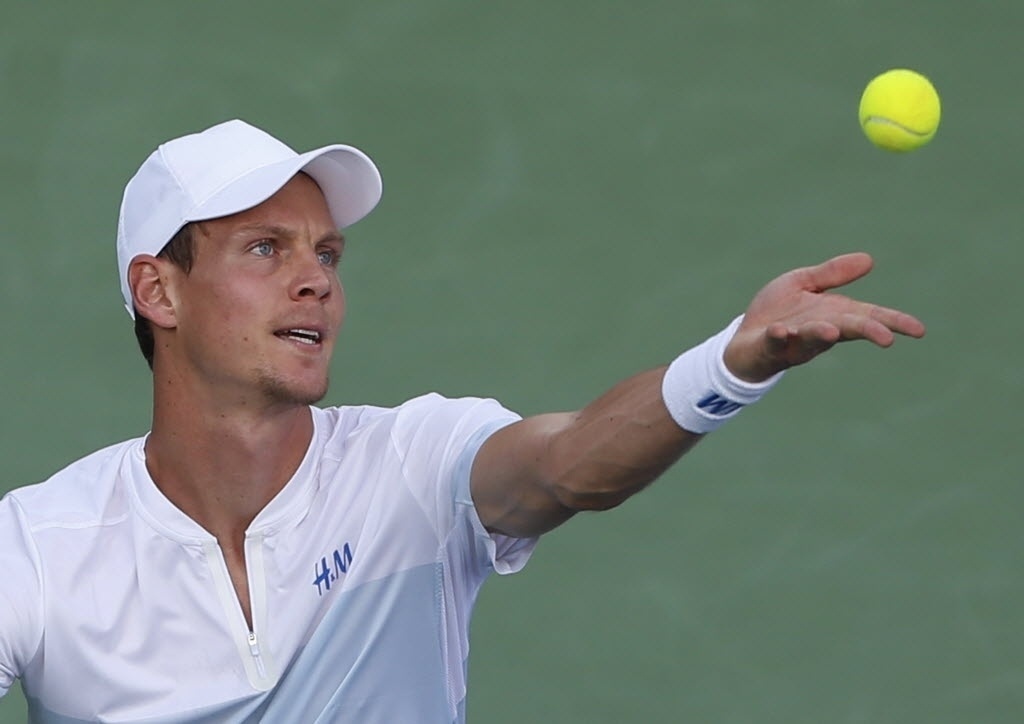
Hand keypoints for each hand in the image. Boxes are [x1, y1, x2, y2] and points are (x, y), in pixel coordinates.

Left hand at [723, 253, 925, 381]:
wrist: (743, 339)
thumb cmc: (777, 313)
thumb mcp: (803, 284)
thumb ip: (831, 274)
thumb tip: (869, 259)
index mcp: (834, 314)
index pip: (869, 317)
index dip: (893, 322)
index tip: (919, 330)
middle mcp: (820, 329)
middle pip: (848, 329)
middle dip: (866, 332)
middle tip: (886, 338)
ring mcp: (796, 341)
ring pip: (813, 338)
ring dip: (821, 334)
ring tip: (831, 330)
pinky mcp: (771, 346)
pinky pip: (775, 342)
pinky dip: (779, 337)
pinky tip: (780, 331)